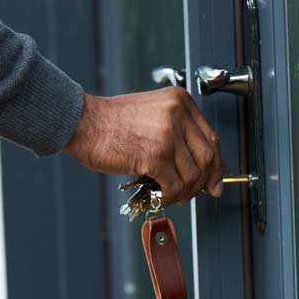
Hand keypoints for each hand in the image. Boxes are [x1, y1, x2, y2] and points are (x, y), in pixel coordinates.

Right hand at [63, 87, 222, 204]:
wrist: (82, 122)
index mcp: (180, 101)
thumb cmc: (110, 121)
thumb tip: (195, 167)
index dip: (216, 164)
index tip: (214, 180)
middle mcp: (178, 114)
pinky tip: (158, 195)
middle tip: (195, 193)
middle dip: (204, 182)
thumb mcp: (152, 113)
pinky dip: (168, 197)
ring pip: (192, 175)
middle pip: (207, 157)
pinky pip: (174, 185)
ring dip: (183, 192)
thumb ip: (176, 132)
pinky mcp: (155, 155)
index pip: (211, 138)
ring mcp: (168, 134)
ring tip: (170, 194)